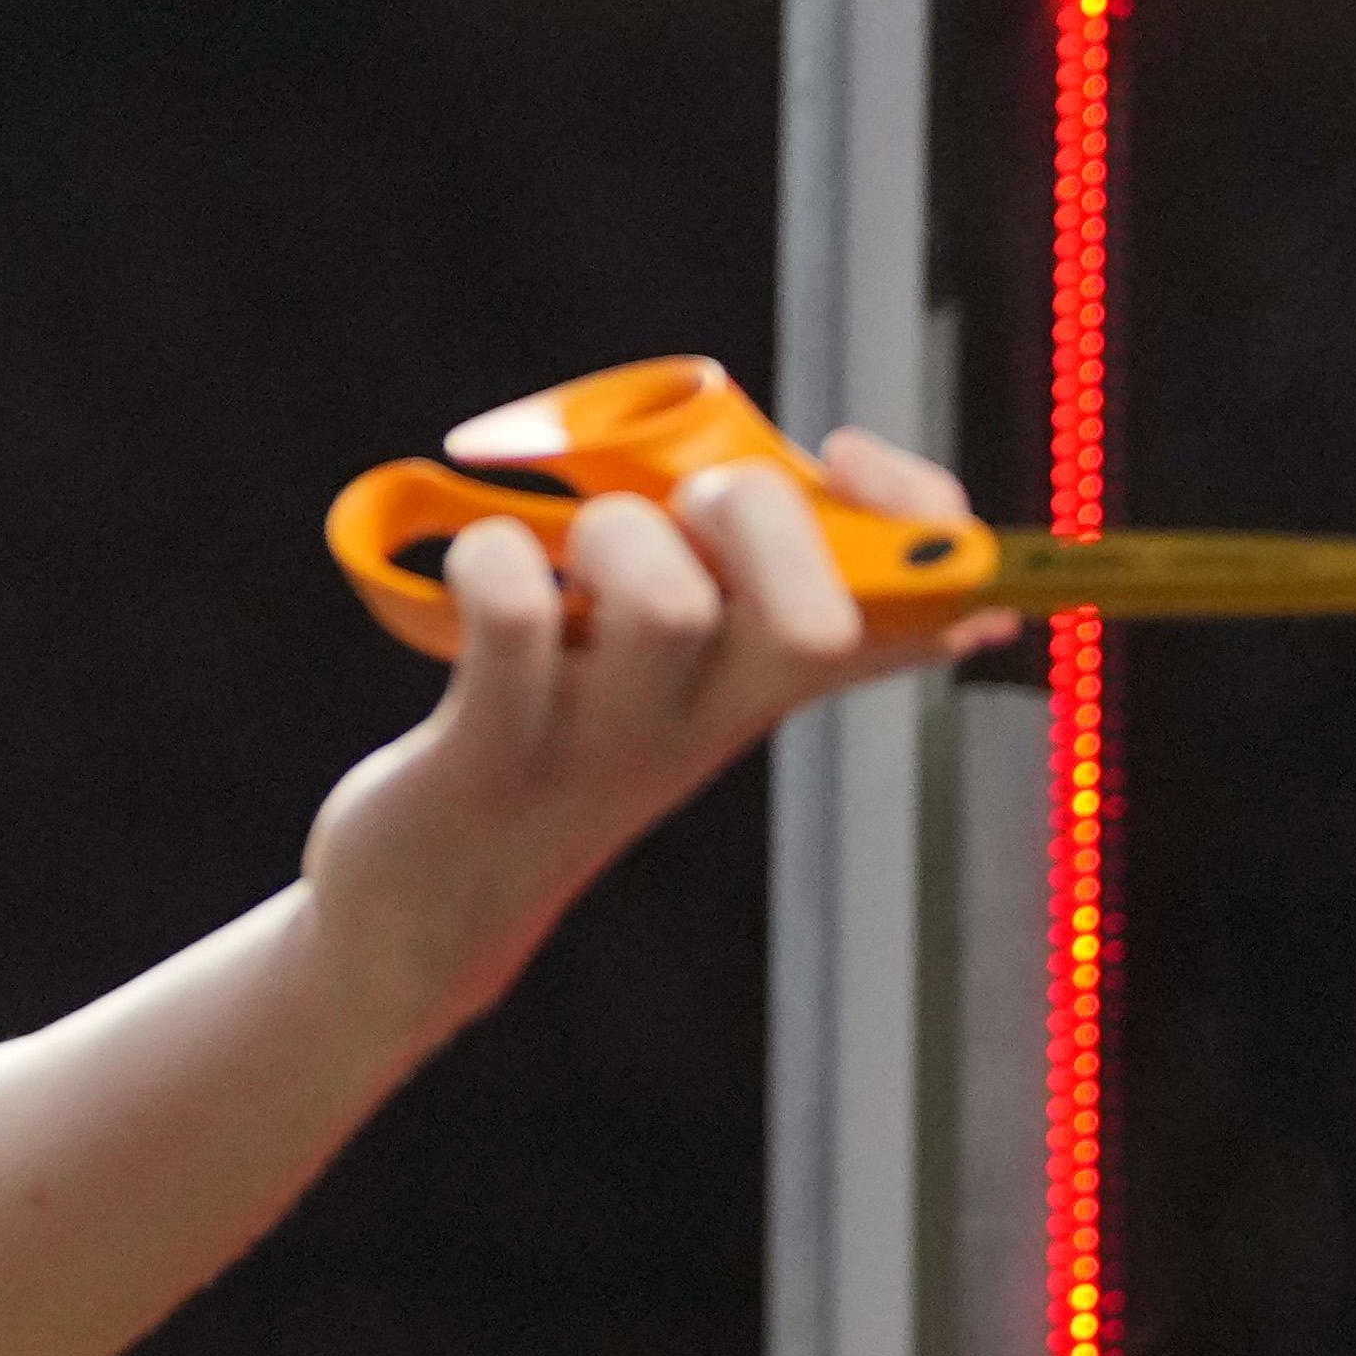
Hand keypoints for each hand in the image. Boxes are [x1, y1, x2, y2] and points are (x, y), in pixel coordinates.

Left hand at [295, 429, 1014, 1050]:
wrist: (433, 897)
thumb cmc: (557, 732)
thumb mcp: (675, 658)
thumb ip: (740, 568)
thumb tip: (836, 474)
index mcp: (764, 682)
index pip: (919, 610)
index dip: (922, 518)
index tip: (837, 457)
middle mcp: (707, 723)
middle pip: (812, 625)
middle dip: (758, 515)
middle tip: (683, 510)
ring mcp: (602, 747)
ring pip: (666, 611)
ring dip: (618, 535)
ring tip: (570, 556)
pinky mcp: (489, 760)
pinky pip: (513, 621)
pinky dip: (493, 560)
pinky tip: (480, 566)